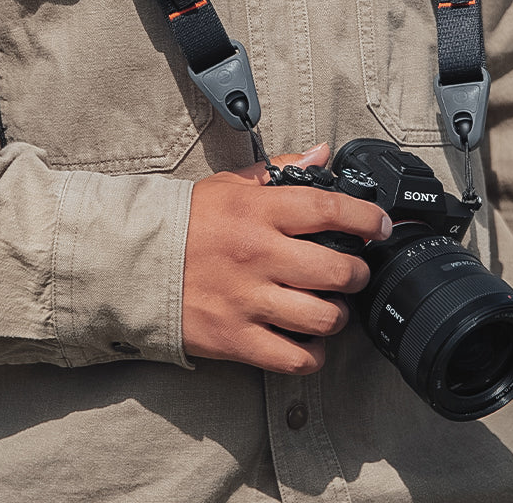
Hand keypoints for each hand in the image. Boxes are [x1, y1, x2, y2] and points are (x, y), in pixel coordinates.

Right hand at [182, 142, 392, 373]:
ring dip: (338, 314)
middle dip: (358, 272)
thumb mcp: (229, 185)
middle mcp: (257, 255)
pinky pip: (294, 359)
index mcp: (257, 212)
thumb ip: (279, 169)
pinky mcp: (235, 339)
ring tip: (330, 305)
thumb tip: (320, 153)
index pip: (329, 210)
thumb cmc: (186, 222)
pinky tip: (309, 340)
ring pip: (323, 318)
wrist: (133, 261)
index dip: (366, 218)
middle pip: (338, 270)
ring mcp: (247, 300)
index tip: (379, 226)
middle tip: (354, 270)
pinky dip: (312, 354)